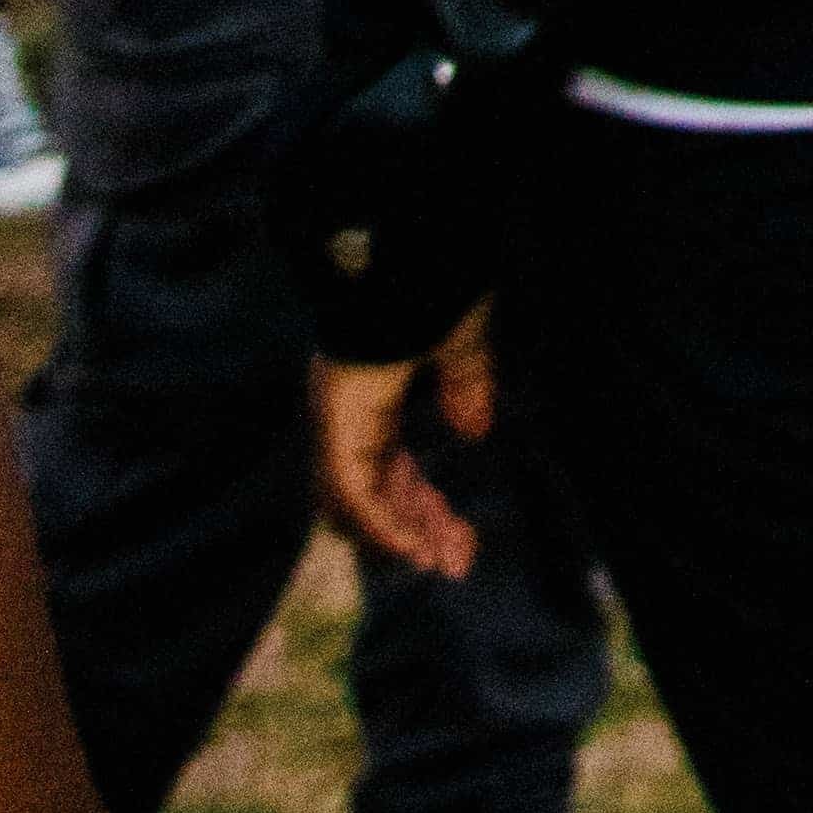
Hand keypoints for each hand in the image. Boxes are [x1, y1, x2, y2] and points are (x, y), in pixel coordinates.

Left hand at [311, 308, 496, 580]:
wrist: (410, 247)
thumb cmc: (434, 282)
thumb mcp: (461, 344)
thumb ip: (465, 387)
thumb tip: (474, 431)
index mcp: (371, 402)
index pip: (392, 477)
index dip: (425, 512)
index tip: (463, 542)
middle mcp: (349, 419)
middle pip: (377, 497)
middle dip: (418, 535)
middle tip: (457, 565)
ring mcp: (339, 421)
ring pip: (358, 503)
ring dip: (399, 537)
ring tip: (439, 562)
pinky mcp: (339, 421)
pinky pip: (353, 490)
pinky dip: (381, 522)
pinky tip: (413, 546)